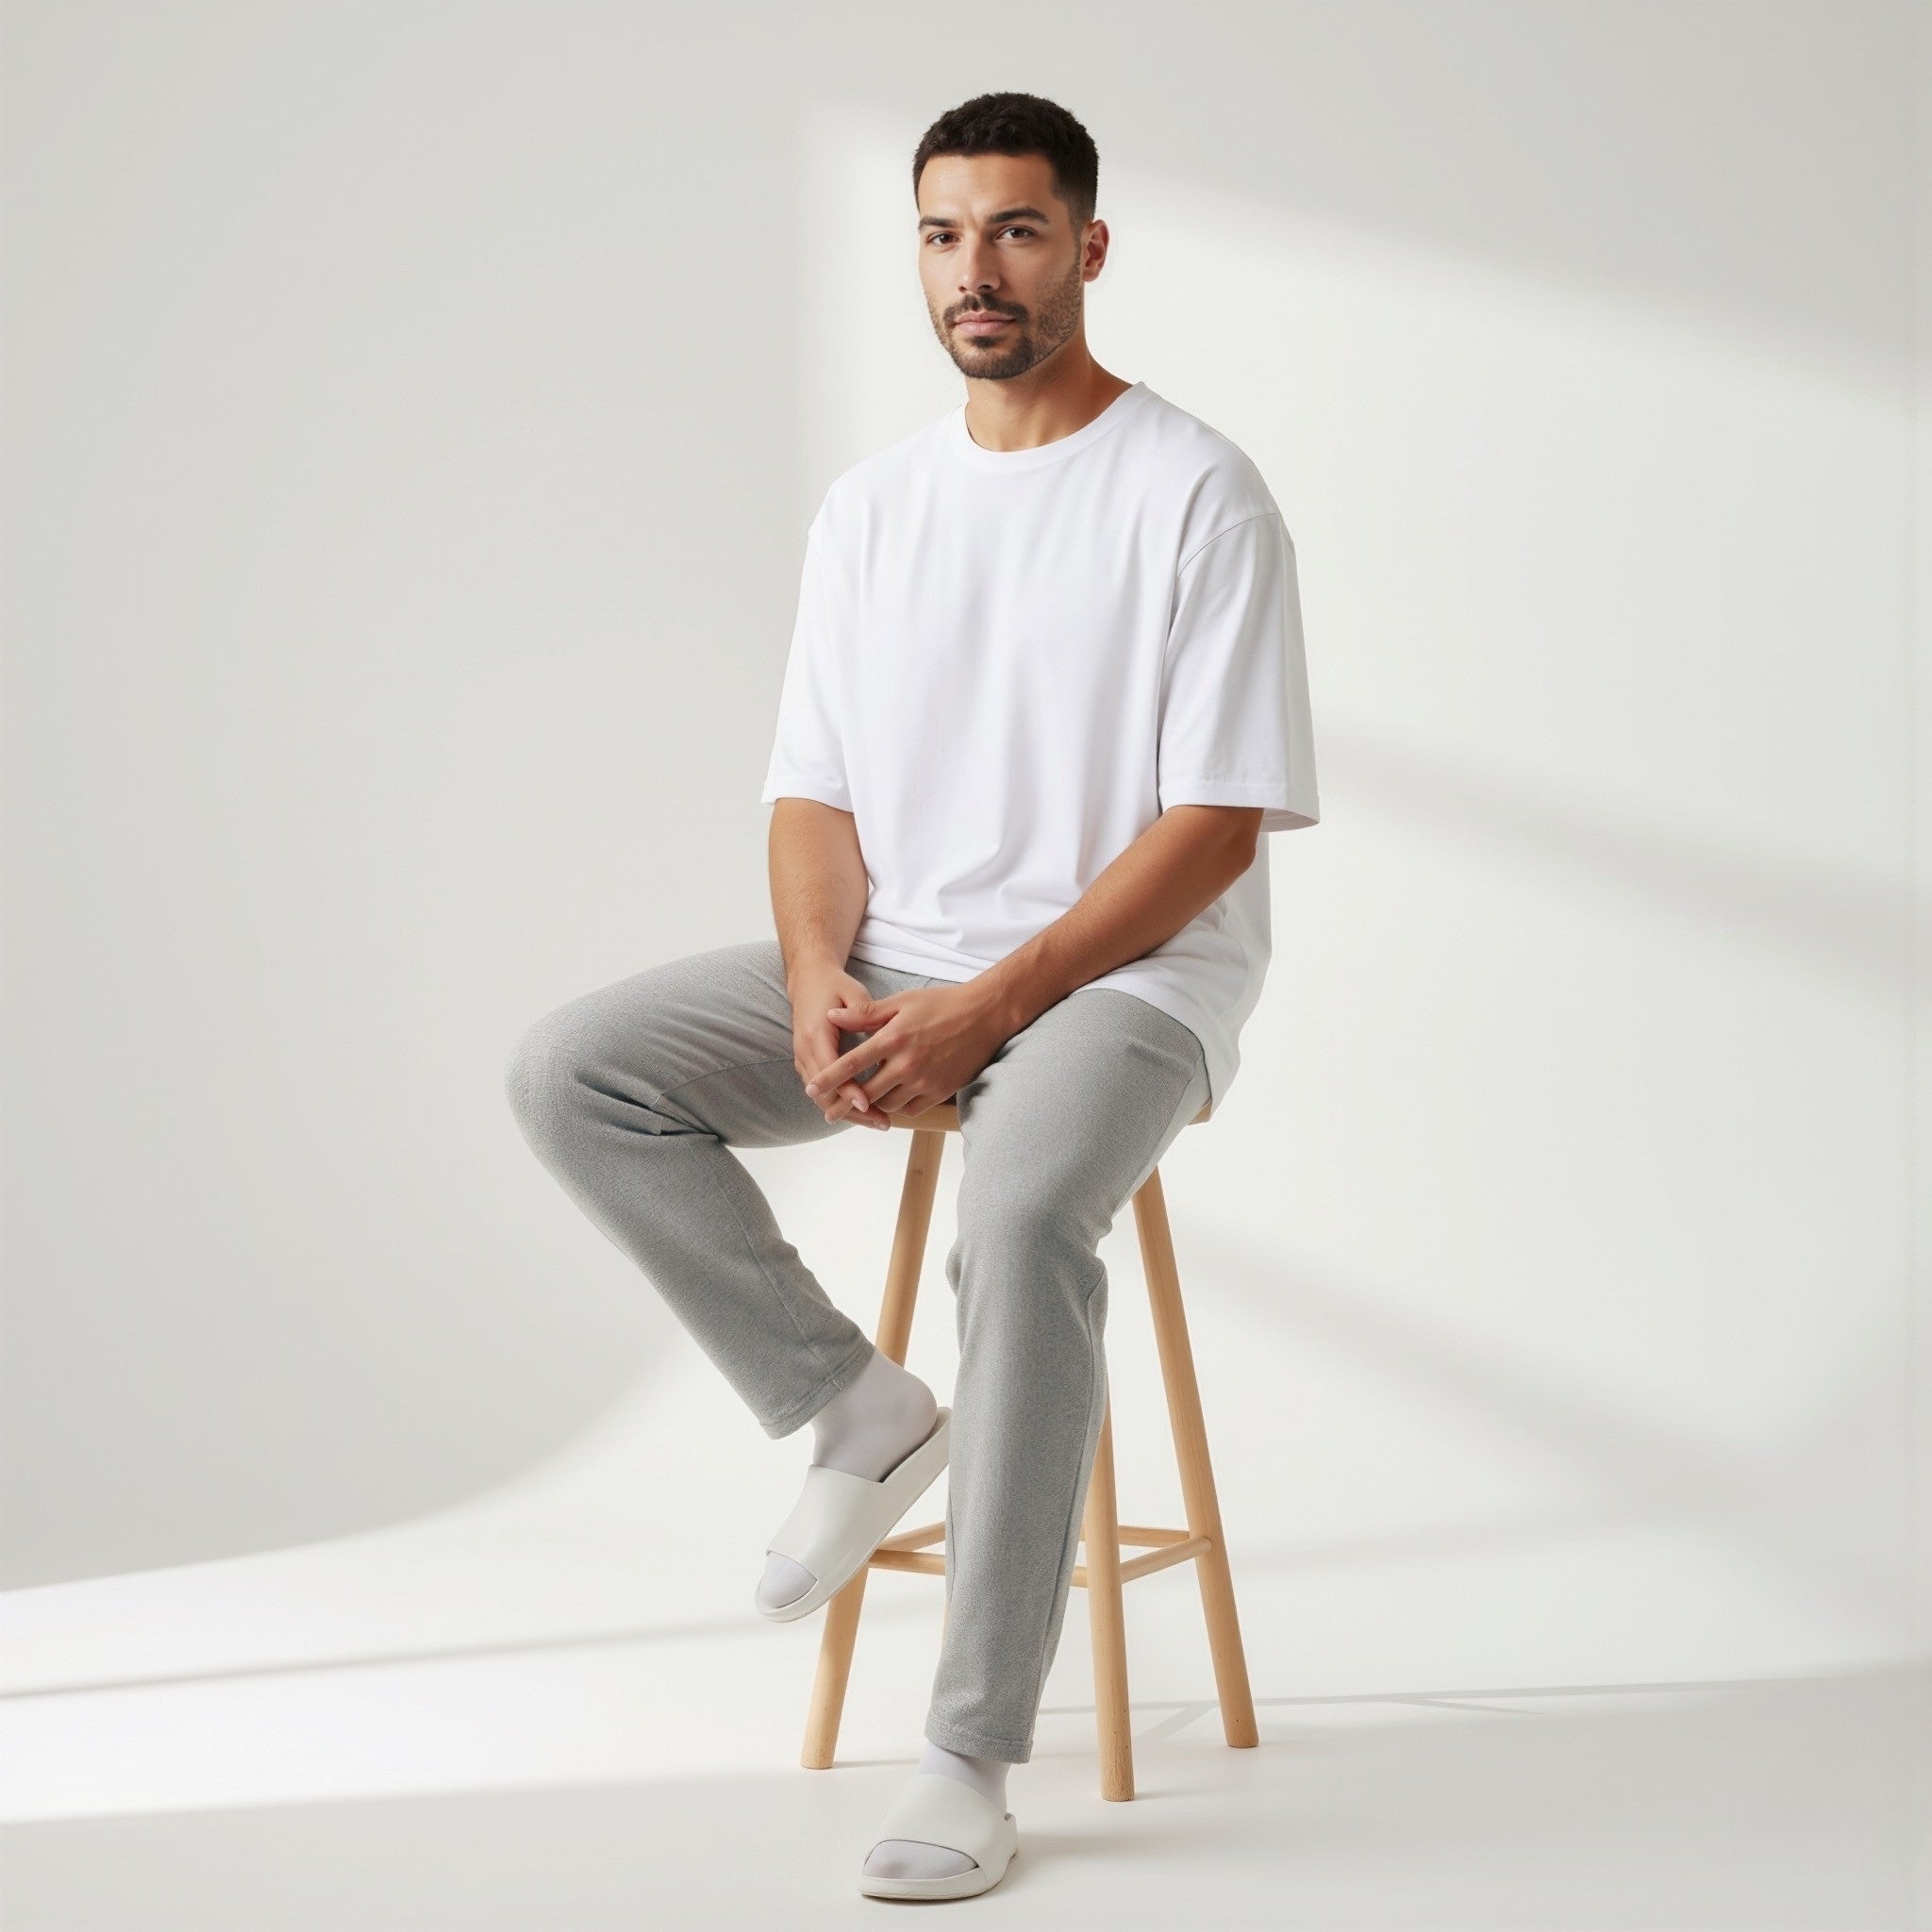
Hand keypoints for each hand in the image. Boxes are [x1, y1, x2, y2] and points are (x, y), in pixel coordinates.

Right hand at [789, 965, 897, 1129]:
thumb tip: (873, 1039)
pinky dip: (841, 1104)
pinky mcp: (806, 1063)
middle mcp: (804, 1049)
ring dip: (848, 1112)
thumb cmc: (835, 985)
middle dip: (852, 1110)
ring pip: (822, 1097)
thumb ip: (863, 1014)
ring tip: (878, 1122)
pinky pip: (822, 1091)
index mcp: (815, 1032)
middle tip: (882, 1122)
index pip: (830, 1069)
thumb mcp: (853, 993)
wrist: (809, 979)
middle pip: (824, 1092)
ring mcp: (802, 1058)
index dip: (848, 1089)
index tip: (868, 1104)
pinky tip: (865, 1111)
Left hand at [803, 982, 1006, 1123]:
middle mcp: (907, 1063)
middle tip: (829, 1110)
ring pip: (887, 1104)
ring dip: (873, 1104)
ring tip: (861, 1104)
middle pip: (866, 1092)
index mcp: (894, 1038)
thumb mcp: (902, 1002)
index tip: (811, 1090)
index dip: (829, 1079)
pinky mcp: (941, 1091)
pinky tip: (891, 1100)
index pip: (852, 1063)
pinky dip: (897, 1107)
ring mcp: (925, 1080)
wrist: (985, 1015)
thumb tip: (832, 1016)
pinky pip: (911, 1109)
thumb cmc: (941, 1004)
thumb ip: (865, 1013)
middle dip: (845, 1103)